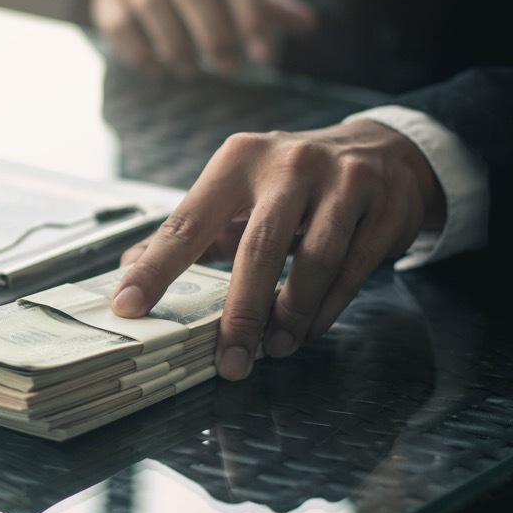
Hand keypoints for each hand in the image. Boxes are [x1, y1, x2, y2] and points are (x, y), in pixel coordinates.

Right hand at [92, 0, 316, 76]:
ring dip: (176, 43)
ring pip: (153, 4)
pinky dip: (140, 51)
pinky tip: (160, 70)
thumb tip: (309, 23)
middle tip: (229, 68)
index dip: (250, 17)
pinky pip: (119, 24)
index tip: (264, 56)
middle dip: (213, 33)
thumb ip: (271, 2)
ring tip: (192, 71)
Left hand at [110, 120, 445, 379]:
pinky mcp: (382, 207)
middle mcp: (288, 165)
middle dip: (240, 313)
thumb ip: (190, 229)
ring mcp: (342, 182)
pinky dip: (327, 309)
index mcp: (239, 160)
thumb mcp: (239, 190)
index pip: (187, 221)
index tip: (129, 305)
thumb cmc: (293, 181)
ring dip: (291, 315)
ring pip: (314, 262)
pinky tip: (308, 331)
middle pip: (257, 249)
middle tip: (228, 360)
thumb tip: (129, 268)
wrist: (384, 152)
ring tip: (273, 349)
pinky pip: (352, 270)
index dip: (157, 267)